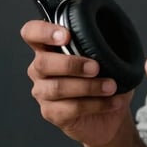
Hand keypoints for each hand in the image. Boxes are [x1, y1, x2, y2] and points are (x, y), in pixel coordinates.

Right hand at [20, 20, 132, 146]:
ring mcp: (43, 92)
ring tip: (111, 86)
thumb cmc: (106, 78)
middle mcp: (41, 69)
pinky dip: (96, 104)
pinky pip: (70, 108)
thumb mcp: (108, 56)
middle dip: (72, 64)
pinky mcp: (51, 113)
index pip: (32, 32)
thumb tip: (114, 32)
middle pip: (42, 63)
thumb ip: (103, 43)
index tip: (66, 36)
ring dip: (88, 86)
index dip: (43, 32)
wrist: (110, 114)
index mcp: (50, 47)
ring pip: (57, 87)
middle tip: (96, 67)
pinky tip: (112, 101)